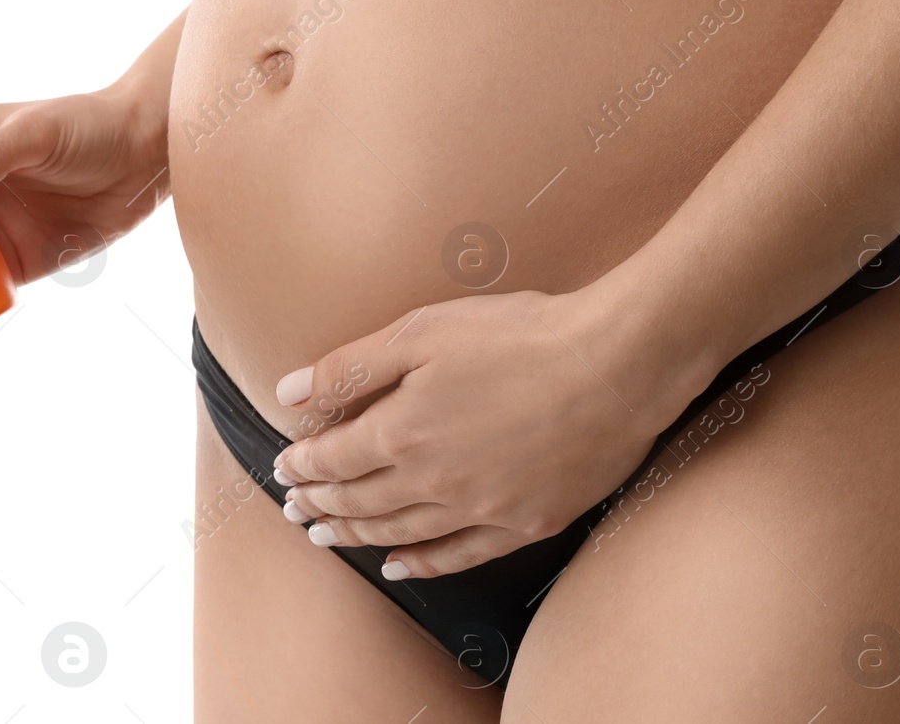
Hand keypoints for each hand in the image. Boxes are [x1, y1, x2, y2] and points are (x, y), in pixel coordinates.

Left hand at [272, 284, 698, 577]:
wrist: (617, 364)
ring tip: (325, 536)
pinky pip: (459, 556)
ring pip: (401, 533)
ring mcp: (482, 510)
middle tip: (293, 507)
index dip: (303, 464)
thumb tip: (287, 393)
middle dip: (320, 504)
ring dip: (356, 536)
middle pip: (361, 502)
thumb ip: (350, 367)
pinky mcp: (526, 523)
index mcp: (403, 431)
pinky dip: (421, 564)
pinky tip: (397, 566)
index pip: (334, 460)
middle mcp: (434, 482)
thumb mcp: (423, 332)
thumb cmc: (520, 335)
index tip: (283, 466)